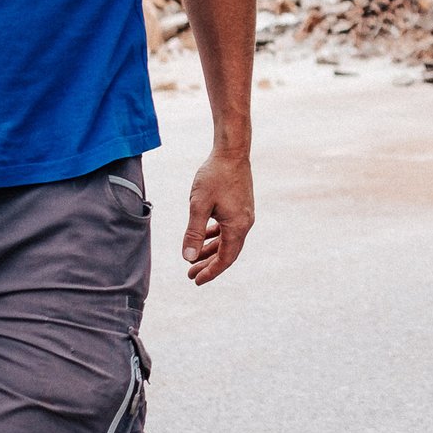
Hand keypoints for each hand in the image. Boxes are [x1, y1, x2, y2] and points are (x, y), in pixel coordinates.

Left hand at [182, 149, 253, 285]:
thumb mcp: (199, 205)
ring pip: (227, 241)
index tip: (195, 281)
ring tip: (194, 259)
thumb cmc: (214, 176)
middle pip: (227, 253)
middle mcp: (244, 223)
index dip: (210, 272)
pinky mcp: (241, 207)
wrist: (231, 152)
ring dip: (211, 251)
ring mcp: (244, 215)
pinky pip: (229, 229)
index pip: (225, 259)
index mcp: (237, 226)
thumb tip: (188, 258)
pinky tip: (205, 236)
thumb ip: (194, 232)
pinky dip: (216, 237)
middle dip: (208, 265)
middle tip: (190, 274)